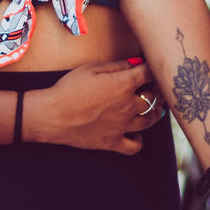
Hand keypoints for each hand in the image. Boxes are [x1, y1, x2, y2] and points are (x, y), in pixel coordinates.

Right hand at [24, 59, 165, 152]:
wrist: (54, 115)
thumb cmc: (69, 88)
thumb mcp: (91, 68)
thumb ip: (117, 65)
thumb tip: (135, 63)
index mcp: (123, 85)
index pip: (148, 74)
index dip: (153, 68)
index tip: (152, 67)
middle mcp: (128, 106)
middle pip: (152, 98)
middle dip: (155, 90)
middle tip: (155, 87)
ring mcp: (122, 126)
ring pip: (149, 120)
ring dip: (154, 113)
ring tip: (154, 109)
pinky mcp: (113, 142)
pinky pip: (134, 146)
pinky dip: (138, 141)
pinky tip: (136, 135)